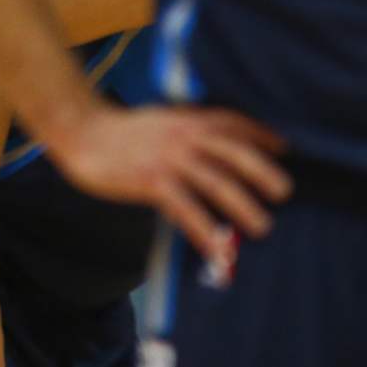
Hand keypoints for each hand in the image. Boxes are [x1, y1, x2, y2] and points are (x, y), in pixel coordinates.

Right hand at [50, 104, 289, 261]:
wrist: (81, 130)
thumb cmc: (121, 131)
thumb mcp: (161, 121)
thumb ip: (187, 131)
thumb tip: (214, 147)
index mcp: (186, 119)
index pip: (231, 122)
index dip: (259, 133)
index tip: (284, 146)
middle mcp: (183, 136)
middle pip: (232, 151)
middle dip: (261, 170)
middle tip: (284, 191)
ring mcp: (167, 158)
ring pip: (214, 181)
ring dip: (242, 204)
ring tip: (262, 226)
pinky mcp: (150, 180)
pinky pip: (184, 207)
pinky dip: (203, 228)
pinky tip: (215, 246)